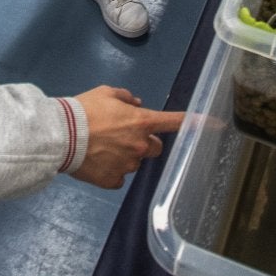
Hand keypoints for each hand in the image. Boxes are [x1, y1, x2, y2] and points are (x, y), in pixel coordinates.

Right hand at [69, 86, 185, 188]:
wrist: (61, 136)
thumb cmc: (84, 110)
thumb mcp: (105, 93)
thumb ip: (125, 98)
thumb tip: (135, 104)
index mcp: (141, 122)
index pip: (173, 122)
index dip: (194, 123)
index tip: (215, 125)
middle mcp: (139, 146)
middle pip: (155, 147)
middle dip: (145, 142)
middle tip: (124, 136)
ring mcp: (127, 166)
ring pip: (134, 162)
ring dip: (125, 156)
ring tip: (102, 148)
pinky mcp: (113, 181)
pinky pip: (119, 178)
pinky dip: (111, 171)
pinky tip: (97, 162)